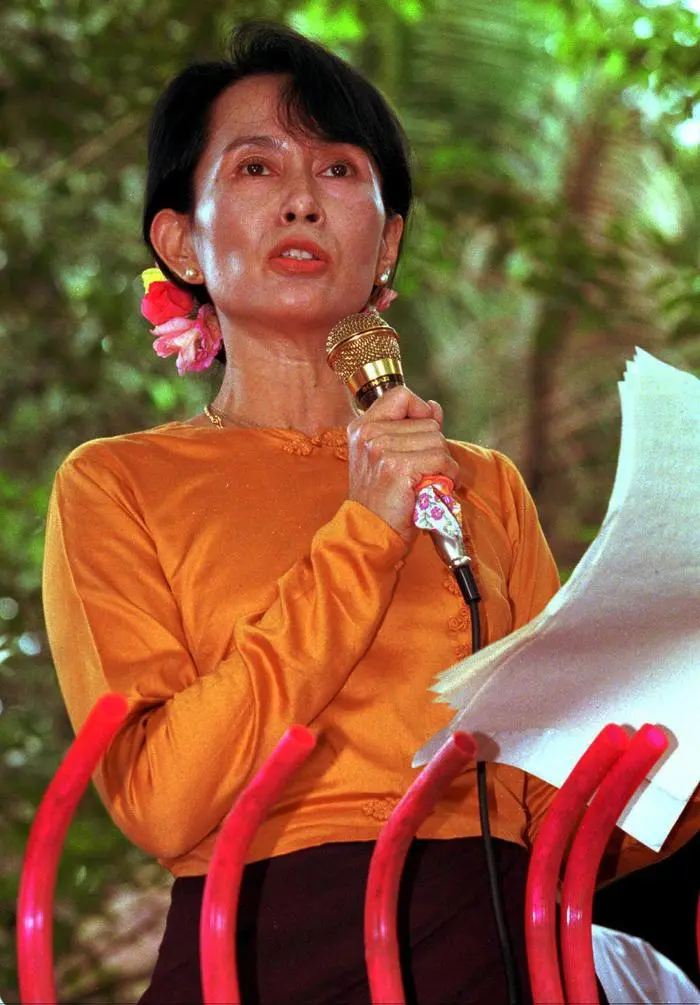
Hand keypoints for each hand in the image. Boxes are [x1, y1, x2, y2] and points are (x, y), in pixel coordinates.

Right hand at [346, 387, 459, 546]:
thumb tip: (434, 407)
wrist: (370, 531)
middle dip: (433, 447)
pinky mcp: (397, 467)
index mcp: (362, 427)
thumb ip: (411, 427)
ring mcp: (381, 448)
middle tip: (421, 470)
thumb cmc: (383, 498)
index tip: (421, 435)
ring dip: (441, 463)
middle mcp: (368, 433)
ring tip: (426, 480)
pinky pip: (440, 458)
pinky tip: (435, 487)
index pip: (400, 395)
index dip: (420, 410)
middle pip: (427, 421)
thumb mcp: (389, 456)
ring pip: (437, 440)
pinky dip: (447, 474)